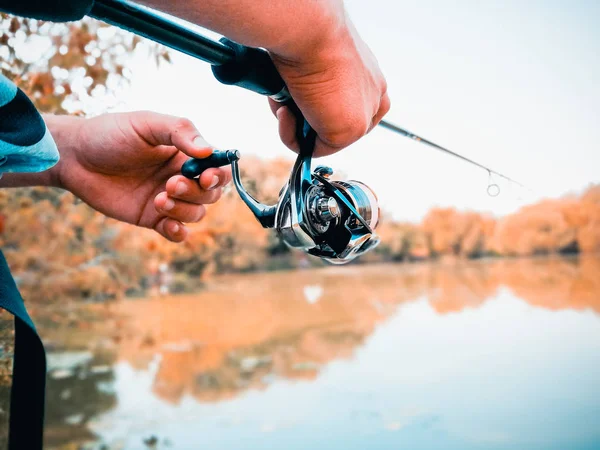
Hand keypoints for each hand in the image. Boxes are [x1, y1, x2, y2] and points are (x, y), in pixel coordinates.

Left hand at [50, 111, 230, 241]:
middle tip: (170, 184)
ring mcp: (167, 199)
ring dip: (184, 210)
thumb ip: (179, 132)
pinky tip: (166, 223)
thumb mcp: (146, 124)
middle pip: (210, 194)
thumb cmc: (110, 134)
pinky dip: (177, 232)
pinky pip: (176, 232)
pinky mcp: (151, 218)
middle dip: (196, 192)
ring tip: (159, 199)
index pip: (217, 168)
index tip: (206, 175)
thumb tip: (208, 150)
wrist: (75, 157)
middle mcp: (181, 177)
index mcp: (185, 154)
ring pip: (196, 214)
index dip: (218, 175)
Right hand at [268, 18, 389, 156]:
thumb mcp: (316, 64)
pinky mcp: (348, 132)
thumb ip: (316, 89)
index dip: (322, 114)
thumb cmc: (309, 38)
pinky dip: (291, 136)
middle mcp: (374, 97)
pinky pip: (312, 149)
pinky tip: (285, 112)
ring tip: (284, 102)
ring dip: (296, 126)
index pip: (353, 108)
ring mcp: (364, 117)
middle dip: (307, 121)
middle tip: (287, 104)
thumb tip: (295, 106)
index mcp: (370, 79)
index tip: (299, 109)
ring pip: (323, 139)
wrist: (312, 32)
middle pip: (336, 126)